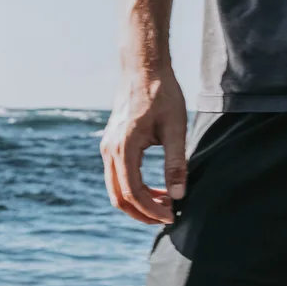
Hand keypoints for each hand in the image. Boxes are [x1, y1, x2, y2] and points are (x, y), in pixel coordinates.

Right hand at [101, 70, 187, 225]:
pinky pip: (117, 178)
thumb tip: (179, 195)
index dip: (151, 209)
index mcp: (124, 147)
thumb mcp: (175, 129)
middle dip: (142, 213)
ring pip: (116, 191)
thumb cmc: (162, 94)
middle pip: (119, 198)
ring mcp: (107, 149)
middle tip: (167, 216)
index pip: (133, 192)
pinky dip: (134, 191)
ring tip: (165, 204)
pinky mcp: (111, 146)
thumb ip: (176, 163)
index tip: (172, 215)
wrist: (143, 69)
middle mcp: (109, 150)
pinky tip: (156, 190)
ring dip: (138, 203)